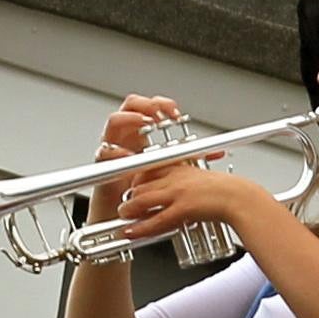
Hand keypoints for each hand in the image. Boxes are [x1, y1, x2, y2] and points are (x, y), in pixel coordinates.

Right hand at [88, 92, 197, 229]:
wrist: (123, 212)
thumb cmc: (143, 189)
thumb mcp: (169, 169)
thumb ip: (190, 158)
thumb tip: (215, 153)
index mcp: (143, 132)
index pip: (151, 107)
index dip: (163, 105)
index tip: (176, 113)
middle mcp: (127, 135)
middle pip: (131, 104)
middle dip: (146, 106)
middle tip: (159, 115)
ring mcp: (113, 146)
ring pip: (115, 121)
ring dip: (130, 119)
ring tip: (143, 124)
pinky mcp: (103, 164)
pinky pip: (105, 152)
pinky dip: (116, 152)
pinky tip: (128, 155)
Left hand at [108, 155, 276, 244]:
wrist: (240, 198)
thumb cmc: (227, 192)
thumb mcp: (202, 181)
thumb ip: (187, 185)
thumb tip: (178, 195)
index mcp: (181, 168)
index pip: (150, 169)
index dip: (137, 180)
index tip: (133, 187)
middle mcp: (176, 177)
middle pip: (142, 184)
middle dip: (129, 195)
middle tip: (125, 205)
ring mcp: (178, 192)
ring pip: (143, 200)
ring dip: (129, 210)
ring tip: (123, 217)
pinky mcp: (182, 208)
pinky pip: (156, 220)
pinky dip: (140, 227)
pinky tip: (132, 232)